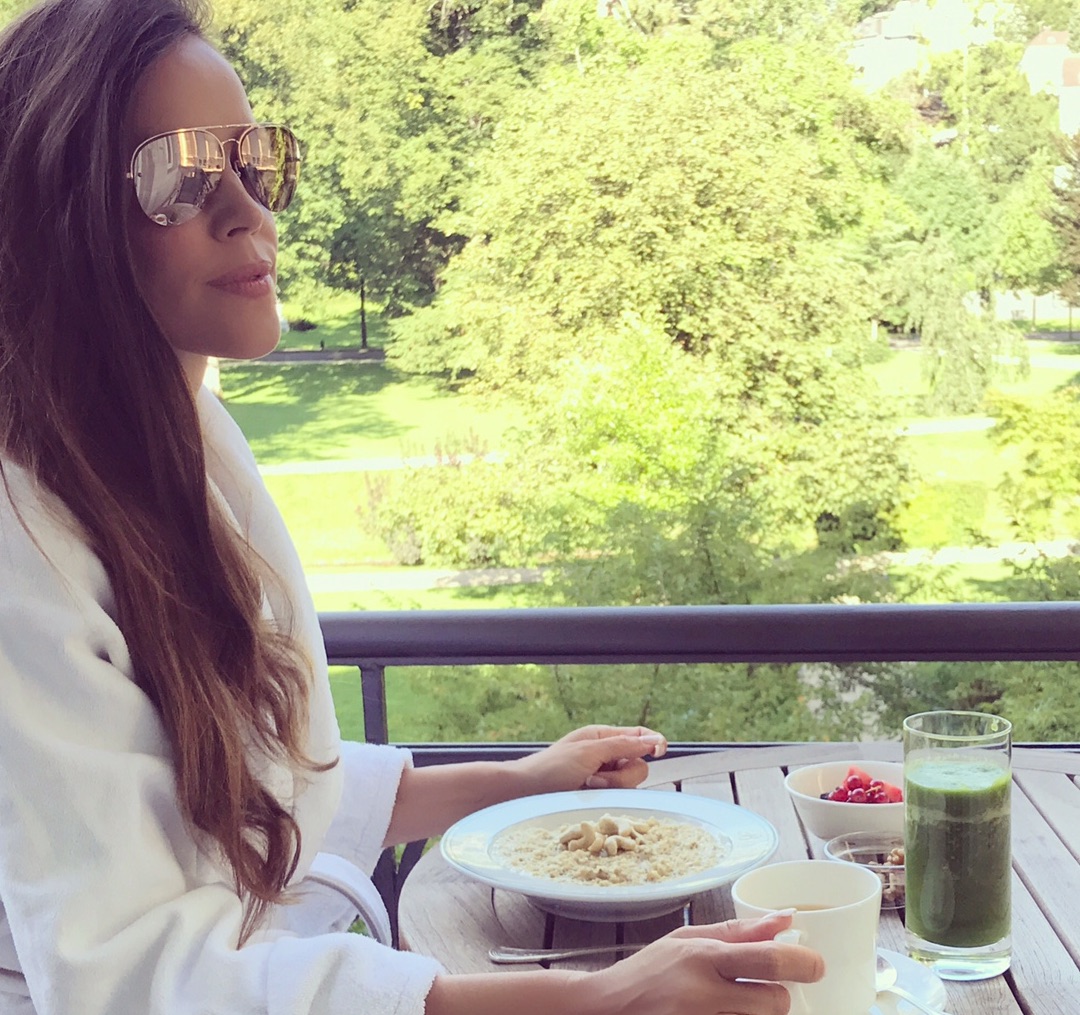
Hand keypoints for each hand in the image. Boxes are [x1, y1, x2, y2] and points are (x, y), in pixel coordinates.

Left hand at [510, 724, 668, 795]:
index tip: (658, 750)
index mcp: (603, 737)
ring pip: (630, 785)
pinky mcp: (599, 800)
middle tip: (597, 777)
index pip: (639, 736)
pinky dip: (607, 799)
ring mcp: (603, 780)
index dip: (653, 742)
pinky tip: (589, 798)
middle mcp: (606, 757)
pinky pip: (618, 800)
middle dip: (623, 774)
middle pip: (638, 765)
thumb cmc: (550, 768)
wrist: (525, 794)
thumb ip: (622, 745)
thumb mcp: (588, 751)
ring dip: (612, 787)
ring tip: (588, 788)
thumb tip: (652, 740)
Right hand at [579, 912, 824, 1014]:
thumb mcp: (686, 941)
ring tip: (729, 1006)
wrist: (603, 1011)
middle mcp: (702, 995)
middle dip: (774, 997)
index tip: (816, 965)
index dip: (802, 963)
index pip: (767, 961)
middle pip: (774, 1002)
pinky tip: (718, 1013)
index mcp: (701, 958)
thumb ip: (738, 933)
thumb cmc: (647, 974)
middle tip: (756, 992)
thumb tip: (787, 919)